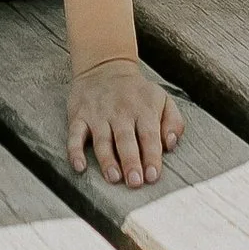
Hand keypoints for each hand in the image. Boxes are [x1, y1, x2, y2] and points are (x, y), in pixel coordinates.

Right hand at [67, 56, 181, 190]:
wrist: (104, 66)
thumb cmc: (137, 92)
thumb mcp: (162, 99)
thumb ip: (173, 122)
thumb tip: (170, 143)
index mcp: (144, 109)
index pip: (149, 135)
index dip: (151, 156)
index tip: (153, 176)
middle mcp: (120, 111)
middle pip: (126, 140)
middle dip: (131, 162)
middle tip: (135, 182)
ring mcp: (98, 114)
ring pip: (102, 140)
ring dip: (107, 160)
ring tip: (114, 177)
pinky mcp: (79, 116)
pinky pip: (75, 135)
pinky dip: (75, 151)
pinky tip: (80, 167)